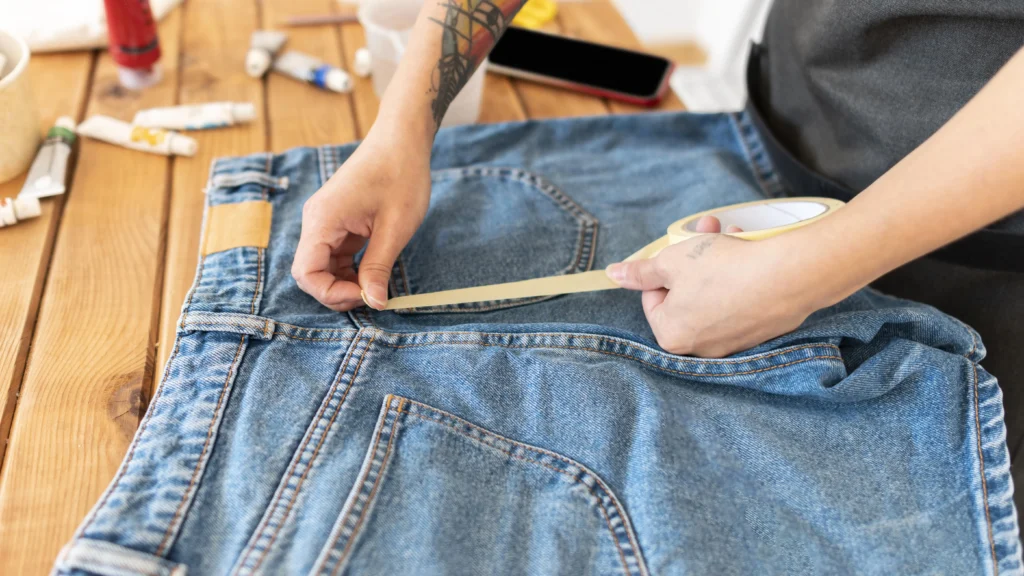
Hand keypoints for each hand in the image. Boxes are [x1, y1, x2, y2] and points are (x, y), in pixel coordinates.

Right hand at [292, 132, 430, 310]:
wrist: (402, 140)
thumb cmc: (401, 175)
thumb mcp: (395, 227)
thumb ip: (379, 267)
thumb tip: (374, 302)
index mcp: (322, 219)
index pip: (305, 273)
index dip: (331, 293)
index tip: (365, 295)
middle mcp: (316, 221)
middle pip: (310, 273)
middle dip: (337, 291)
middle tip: (372, 295)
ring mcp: (324, 221)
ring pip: (322, 266)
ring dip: (345, 282)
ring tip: (376, 285)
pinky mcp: (336, 222)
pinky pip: (334, 255)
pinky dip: (350, 269)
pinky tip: (373, 272)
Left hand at [605, 216, 815, 357]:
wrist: (788, 277)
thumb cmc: (722, 269)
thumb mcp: (672, 261)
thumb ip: (640, 271)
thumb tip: (613, 275)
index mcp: (671, 335)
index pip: (653, 297)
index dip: (664, 266)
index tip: (680, 246)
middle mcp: (700, 347)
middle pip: (685, 294)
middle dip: (692, 257)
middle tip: (705, 229)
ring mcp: (732, 342)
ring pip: (713, 294)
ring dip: (717, 260)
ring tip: (731, 233)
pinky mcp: (759, 331)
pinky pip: (740, 301)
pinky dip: (740, 276)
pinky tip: (749, 250)